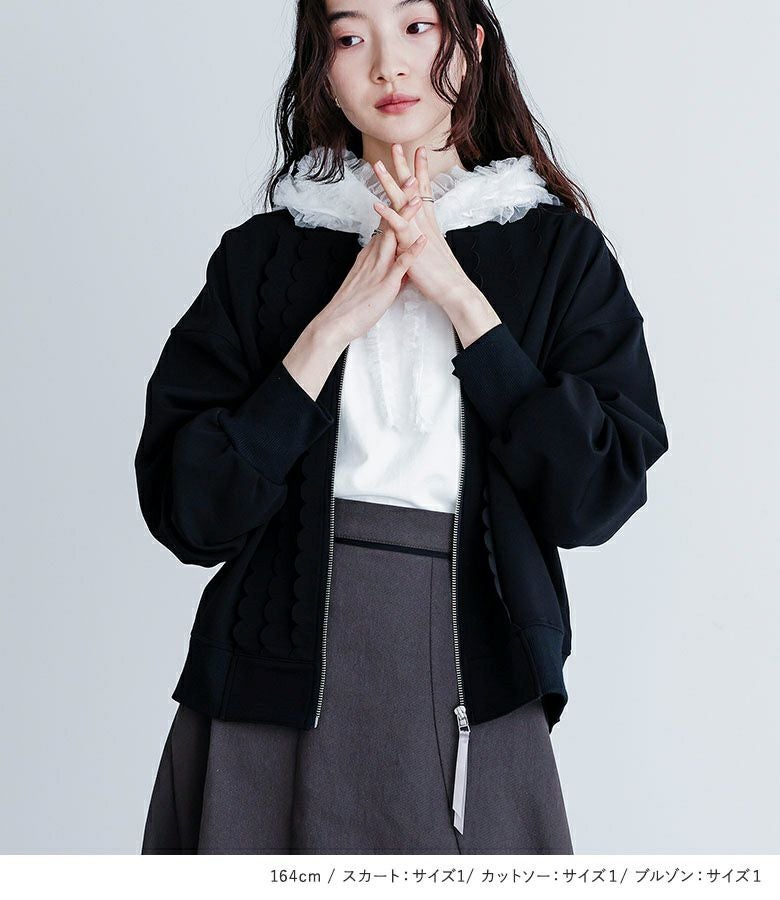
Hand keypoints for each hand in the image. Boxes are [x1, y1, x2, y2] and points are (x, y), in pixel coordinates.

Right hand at [314, 193, 427, 346]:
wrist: (336, 322)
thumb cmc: (352, 306)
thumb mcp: (371, 283)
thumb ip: (388, 272)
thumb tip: (402, 269)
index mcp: (370, 255)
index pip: (385, 225)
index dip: (395, 205)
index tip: (403, 188)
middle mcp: (373, 256)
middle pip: (389, 222)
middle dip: (400, 199)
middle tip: (410, 177)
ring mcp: (378, 268)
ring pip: (394, 236)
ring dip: (406, 217)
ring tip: (417, 197)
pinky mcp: (385, 283)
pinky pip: (400, 265)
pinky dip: (412, 251)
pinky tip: (423, 240)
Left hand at [370, 142, 476, 309]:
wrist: (452, 288)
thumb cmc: (441, 274)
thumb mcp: (427, 251)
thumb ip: (418, 239)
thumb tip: (411, 235)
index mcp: (428, 222)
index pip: (423, 190)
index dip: (420, 169)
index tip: (418, 150)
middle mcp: (424, 222)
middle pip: (413, 187)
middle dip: (404, 165)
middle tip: (396, 144)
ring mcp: (418, 231)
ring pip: (403, 201)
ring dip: (389, 182)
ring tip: (378, 165)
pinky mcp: (412, 245)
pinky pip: (398, 227)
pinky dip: (388, 214)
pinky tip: (376, 204)